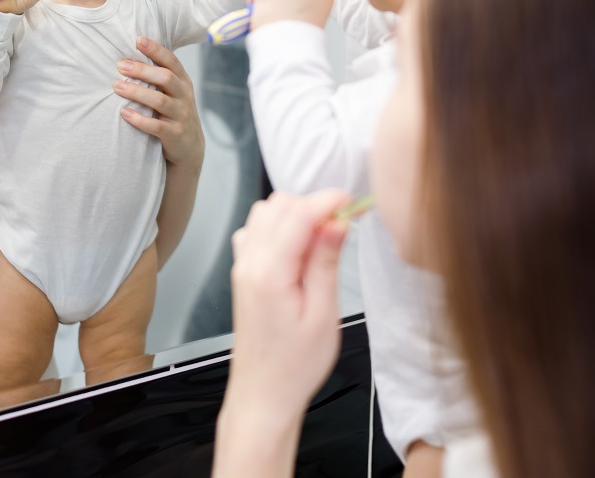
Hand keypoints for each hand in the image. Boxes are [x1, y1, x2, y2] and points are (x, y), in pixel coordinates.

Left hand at [114, 37, 202, 169]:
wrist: (189, 148)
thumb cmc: (174, 113)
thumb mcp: (173, 93)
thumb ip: (159, 76)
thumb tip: (130, 55)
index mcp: (183, 82)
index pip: (171, 61)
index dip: (156, 49)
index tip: (138, 40)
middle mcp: (184, 96)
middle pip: (165, 78)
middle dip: (142, 70)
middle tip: (120, 66)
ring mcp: (181, 116)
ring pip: (160, 101)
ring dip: (137, 92)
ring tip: (117, 86)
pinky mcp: (175, 134)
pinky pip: (156, 126)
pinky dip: (139, 119)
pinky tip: (124, 113)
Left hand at [228, 189, 349, 414]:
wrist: (264, 393)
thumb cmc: (294, 365)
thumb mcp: (323, 315)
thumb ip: (326, 263)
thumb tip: (336, 222)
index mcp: (268, 273)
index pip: (297, 214)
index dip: (327, 201)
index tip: (352, 202)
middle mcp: (249, 263)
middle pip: (277, 205)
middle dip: (312, 205)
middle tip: (343, 225)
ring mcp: (242, 266)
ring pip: (265, 214)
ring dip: (296, 215)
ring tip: (324, 240)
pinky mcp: (243, 273)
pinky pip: (257, 232)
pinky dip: (280, 227)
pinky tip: (300, 250)